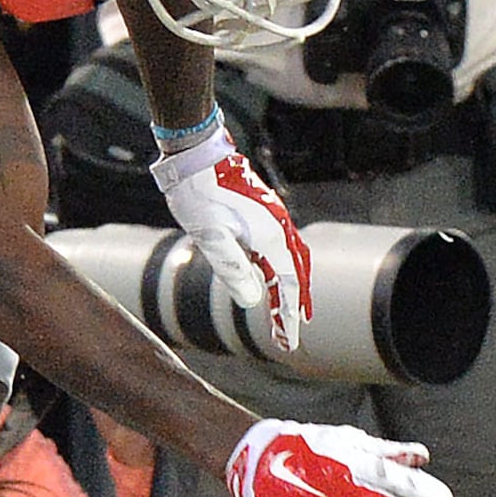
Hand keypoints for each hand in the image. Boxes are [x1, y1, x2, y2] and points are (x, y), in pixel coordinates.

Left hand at [152, 126, 313, 355]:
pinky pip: (284, 247)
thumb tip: (252, 300)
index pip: (287, 286)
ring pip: (294, 259)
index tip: (288, 343)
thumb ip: (232, 268)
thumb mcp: (210, 236)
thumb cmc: (200, 194)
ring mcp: (273, 218)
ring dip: (294, 286)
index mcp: (269, 237)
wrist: (197, 153)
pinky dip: (286, 267)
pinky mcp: (263, 212)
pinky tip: (273, 273)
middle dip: (296, 305)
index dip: (288, 316)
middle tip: (294, 332)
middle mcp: (278, 228)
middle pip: (297, 274)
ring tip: (293, 307)